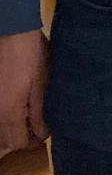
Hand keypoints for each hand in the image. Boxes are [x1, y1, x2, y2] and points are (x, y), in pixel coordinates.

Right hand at [0, 31, 48, 151]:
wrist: (14, 32)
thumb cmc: (32, 56)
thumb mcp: (40, 85)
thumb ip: (38, 112)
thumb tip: (42, 134)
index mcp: (10, 113)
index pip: (19, 142)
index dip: (33, 142)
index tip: (44, 134)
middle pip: (5, 140)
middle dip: (20, 137)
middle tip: (37, 127)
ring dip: (11, 127)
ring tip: (28, 117)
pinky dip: (5, 116)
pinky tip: (18, 105)